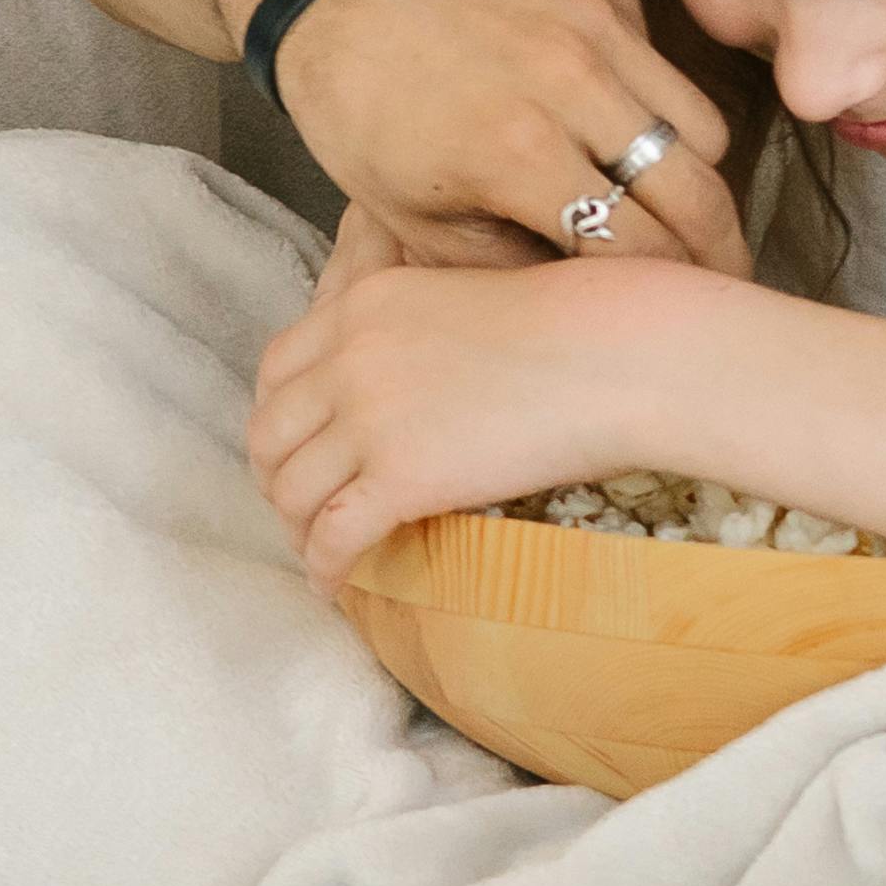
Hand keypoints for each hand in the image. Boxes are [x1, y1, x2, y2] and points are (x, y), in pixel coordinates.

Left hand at [245, 245, 712, 583]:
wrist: (615, 356)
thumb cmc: (569, 326)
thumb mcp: (458, 300)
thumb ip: (409, 334)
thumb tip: (404, 390)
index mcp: (361, 305)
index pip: (278, 368)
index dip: (277, 417)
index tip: (294, 447)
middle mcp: (348, 357)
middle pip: (270, 433)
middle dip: (276, 477)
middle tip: (300, 507)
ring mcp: (368, 418)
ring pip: (292, 490)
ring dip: (296, 528)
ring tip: (318, 550)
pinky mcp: (400, 478)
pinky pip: (333, 535)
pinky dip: (323, 567)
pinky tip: (334, 585)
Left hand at [268, 0, 749, 277]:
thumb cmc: (362, 118)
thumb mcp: (414, 224)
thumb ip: (512, 271)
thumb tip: (592, 299)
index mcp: (519, 152)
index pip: (640, 247)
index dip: (668, 296)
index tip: (681, 321)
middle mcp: (570, 81)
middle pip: (698, 188)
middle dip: (718, 250)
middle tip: (723, 281)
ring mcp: (593, 24)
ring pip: (704, 126)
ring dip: (694, 176)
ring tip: (671, 211)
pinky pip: (666, 66)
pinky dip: (655, 107)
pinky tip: (614, 129)